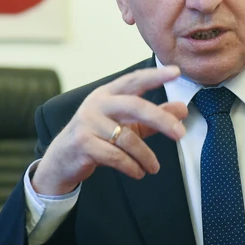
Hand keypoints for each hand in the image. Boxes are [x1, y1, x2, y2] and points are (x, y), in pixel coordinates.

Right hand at [31, 66, 188, 194]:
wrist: (62, 158)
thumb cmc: (97, 137)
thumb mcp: (126, 125)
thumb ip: (153, 117)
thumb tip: (182, 109)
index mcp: (108, 93)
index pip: (134, 80)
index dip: (155, 75)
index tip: (176, 72)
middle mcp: (97, 103)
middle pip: (135, 106)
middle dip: (161, 119)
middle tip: (180, 133)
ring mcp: (88, 122)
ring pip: (127, 137)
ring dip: (145, 156)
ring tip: (153, 167)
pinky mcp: (83, 143)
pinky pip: (116, 155)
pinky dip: (131, 166)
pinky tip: (138, 172)